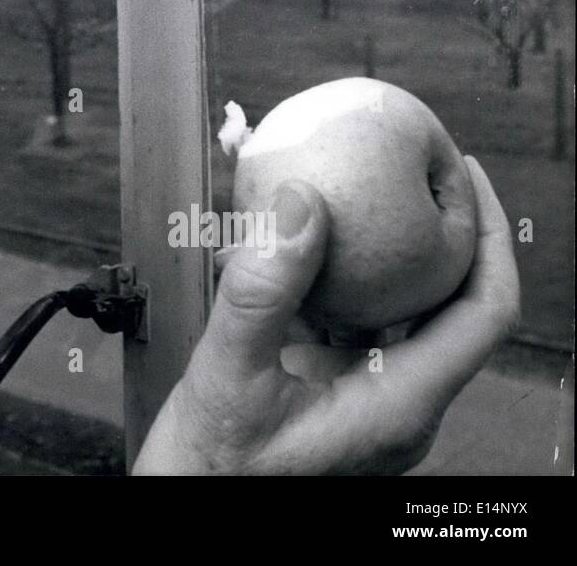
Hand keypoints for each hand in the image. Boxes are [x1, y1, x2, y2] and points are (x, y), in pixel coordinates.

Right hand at [132, 156, 519, 473]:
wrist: (188, 510)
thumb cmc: (211, 472)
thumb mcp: (228, 374)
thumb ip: (263, 290)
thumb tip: (300, 204)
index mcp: (400, 404)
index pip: (484, 312)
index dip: (488, 238)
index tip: (466, 176)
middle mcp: (401, 403)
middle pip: (452, 304)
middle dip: (440, 229)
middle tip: (415, 167)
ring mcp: (372, 400)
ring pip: (400, 311)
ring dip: (384, 252)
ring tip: (359, 191)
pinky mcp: (339, 394)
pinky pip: (355, 322)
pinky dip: (338, 277)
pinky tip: (302, 243)